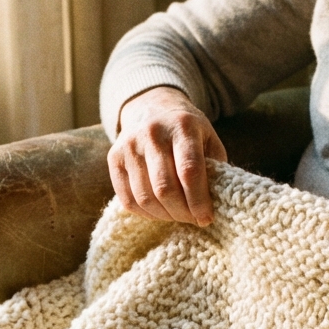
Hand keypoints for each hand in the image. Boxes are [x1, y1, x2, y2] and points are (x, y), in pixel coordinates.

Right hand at [108, 86, 227, 225]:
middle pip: (165, 188)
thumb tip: (214, 203)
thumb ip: (214, 168)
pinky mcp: (114, 158)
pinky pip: (128, 199)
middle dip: (182, 212)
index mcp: (183, 126)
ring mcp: (129, 145)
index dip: (198, 200)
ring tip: (178, 215)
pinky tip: (160, 211)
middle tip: (193, 219)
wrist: (153, 108)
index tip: (206, 218)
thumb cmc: (188, 132)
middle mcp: (153, 133)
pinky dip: (146, 213)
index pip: (189, 171)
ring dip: (164, 216)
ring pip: (144, 197)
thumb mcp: (208, 140)